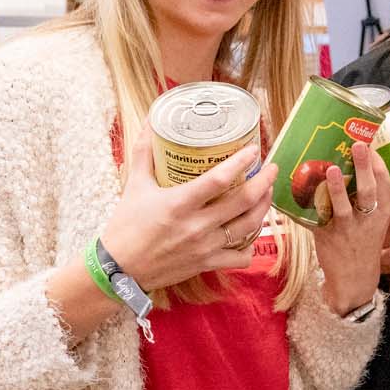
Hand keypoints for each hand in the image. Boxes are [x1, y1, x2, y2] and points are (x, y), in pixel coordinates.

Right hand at [101, 129, 274, 291]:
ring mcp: (205, 247)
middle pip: (243, 201)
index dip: (241, 163)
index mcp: (179, 203)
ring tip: (267, 192)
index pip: (219, 179)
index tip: (254, 150)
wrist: (118, 269)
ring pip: (248, 227)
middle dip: (264, 182)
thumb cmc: (125, 226)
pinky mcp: (207, 264)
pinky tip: (250, 230)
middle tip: (272, 168)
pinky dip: (251, 244)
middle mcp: (196, 226)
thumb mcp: (134, 184)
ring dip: (263, 207)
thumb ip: (145, 152)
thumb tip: (150, 120)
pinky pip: (241, 256)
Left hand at [313, 142, 389, 314]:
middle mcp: (367, 220)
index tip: (371, 144)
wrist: (355, 279)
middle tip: (359, 145)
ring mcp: (346, 230)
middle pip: (368, 191)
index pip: (385, 184)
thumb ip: (371, 198)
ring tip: (332, 170)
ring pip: (343, 207)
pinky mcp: (327, 238)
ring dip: (338, 189)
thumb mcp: (376, 221)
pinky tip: (298, 192)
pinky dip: (307, 206)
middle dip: (364, 167)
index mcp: (381, 213)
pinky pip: (316, 220)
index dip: (378, 163)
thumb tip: (360, 163)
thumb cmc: (364, 243)